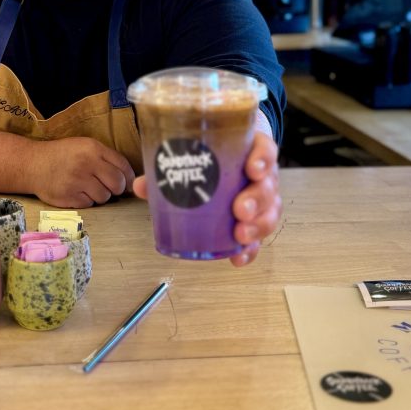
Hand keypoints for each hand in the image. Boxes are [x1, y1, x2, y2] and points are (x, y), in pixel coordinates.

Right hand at [27, 137, 134, 207]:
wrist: (33, 164)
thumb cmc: (63, 155)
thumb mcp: (85, 146)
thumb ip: (106, 158)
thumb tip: (130, 179)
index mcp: (93, 148)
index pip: (123, 166)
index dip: (128, 177)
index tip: (126, 182)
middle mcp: (86, 163)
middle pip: (118, 184)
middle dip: (117, 188)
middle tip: (109, 187)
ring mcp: (77, 181)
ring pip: (105, 197)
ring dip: (100, 195)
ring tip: (88, 187)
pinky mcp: (69, 197)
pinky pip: (90, 204)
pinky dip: (86, 200)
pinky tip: (77, 192)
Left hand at [134, 131, 280, 266]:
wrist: (227, 154)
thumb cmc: (212, 155)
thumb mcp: (196, 154)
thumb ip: (169, 168)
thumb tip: (140, 186)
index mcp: (249, 150)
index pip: (265, 150)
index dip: (262, 159)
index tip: (252, 169)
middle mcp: (262, 174)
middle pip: (269, 185)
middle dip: (256, 200)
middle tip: (239, 210)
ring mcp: (263, 197)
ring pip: (270, 211)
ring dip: (257, 225)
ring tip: (240, 235)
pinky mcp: (257, 219)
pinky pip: (260, 236)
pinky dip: (250, 249)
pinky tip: (238, 258)